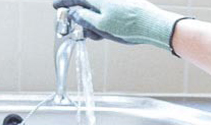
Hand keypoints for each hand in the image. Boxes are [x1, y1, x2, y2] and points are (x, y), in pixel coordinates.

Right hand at [52, 0, 190, 51]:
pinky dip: (103, 23)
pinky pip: (107, 14)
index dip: (64, 2)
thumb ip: (84, 18)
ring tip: (96, 35)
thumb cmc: (129, 25)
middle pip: (86, 5)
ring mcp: (115, 3)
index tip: (56, 7)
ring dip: (92, 23)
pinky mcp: (123, 8)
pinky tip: (106, 33)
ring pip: (96, 12)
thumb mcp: (101, 25)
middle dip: (79, 18)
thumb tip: (73, 12)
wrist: (154, 25)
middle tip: (78, 30)